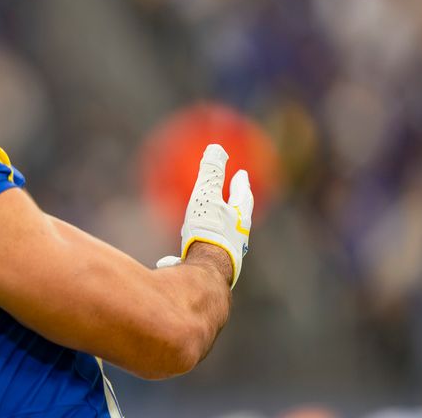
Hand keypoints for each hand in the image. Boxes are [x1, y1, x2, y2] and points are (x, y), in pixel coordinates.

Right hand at [155, 144, 252, 288]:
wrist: (205, 273)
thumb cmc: (209, 232)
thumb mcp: (207, 197)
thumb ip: (211, 173)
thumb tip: (216, 148)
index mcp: (240, 218)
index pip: (244, 196)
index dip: (241, 184)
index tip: (242, 175)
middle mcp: (237, 238)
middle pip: (238, 218)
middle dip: (234, 208)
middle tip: (231, 199)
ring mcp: (226, 256)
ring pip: (224, 237)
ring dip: (217, 228)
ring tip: (206, 225)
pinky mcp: (212, 270)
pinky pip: (205, 254)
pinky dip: (197, 248)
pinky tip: (177, 257)